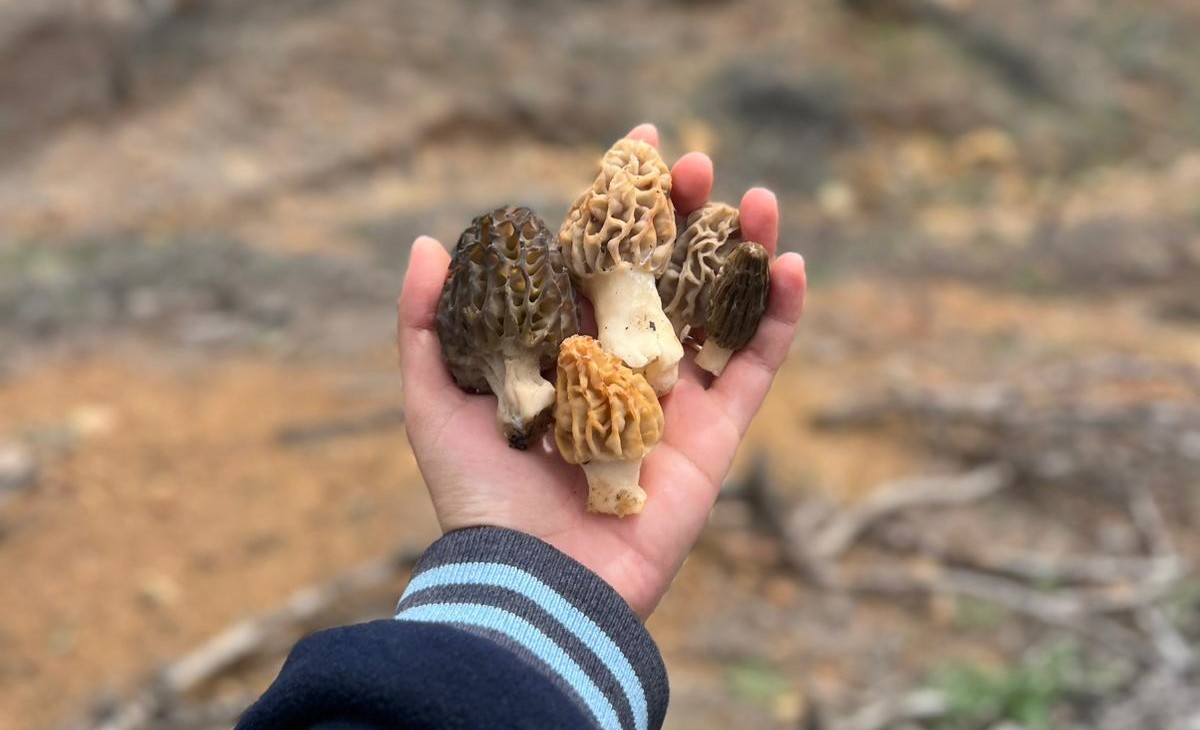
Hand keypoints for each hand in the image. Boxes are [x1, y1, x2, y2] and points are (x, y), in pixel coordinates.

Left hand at [397, 123, 806, 618]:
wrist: (537, 579)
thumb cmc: (480, 495)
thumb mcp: (434, 402)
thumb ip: (427, 325)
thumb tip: (430, 244)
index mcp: (566, 345)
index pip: (600, 257)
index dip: (621, 202)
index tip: (639, 144)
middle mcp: (623, 362)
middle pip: (667, 271)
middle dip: (685, 214)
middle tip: (698, 164)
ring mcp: (675, 395)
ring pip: (720, 306)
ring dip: (742, 249)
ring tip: (754, 197)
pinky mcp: (717, 433)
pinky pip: (757, 364)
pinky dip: (780, 316)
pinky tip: (787, 263)